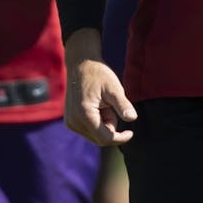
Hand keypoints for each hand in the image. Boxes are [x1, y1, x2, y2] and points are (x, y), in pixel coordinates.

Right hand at [63, 29, 136, 145]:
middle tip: (111, 107)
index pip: (105, 138)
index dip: (120, 138)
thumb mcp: (113, 88)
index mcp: (84, 114)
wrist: (80, 64)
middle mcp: (74, 122)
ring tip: (102, 104)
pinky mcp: (70, 121)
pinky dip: (97, 122)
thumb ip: (123, 104)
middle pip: (100, 139)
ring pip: (95, 135)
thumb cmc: (98, 74)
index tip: (131, 132)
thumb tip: (132, 118)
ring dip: (104, 124)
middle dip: (111, 127)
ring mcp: (70, 122)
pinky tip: (96, 106)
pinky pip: (89, 130)